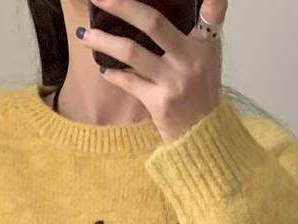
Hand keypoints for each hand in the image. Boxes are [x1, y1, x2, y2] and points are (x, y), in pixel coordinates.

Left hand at [79, 0, 227, 143]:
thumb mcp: (207, 57)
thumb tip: (184, 5)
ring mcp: (173, 83)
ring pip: (132, 53)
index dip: (213, 1)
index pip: (212, 15)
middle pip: (153, 24)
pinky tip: (103, 67)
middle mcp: (189, 61)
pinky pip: (129, 82)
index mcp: (204, 45)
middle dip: (122, 6)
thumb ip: (199, 27)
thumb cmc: (201, 91)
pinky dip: (113, 74)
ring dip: (103, 41)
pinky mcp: (159, 103)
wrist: (203, 136)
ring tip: (83, 34)